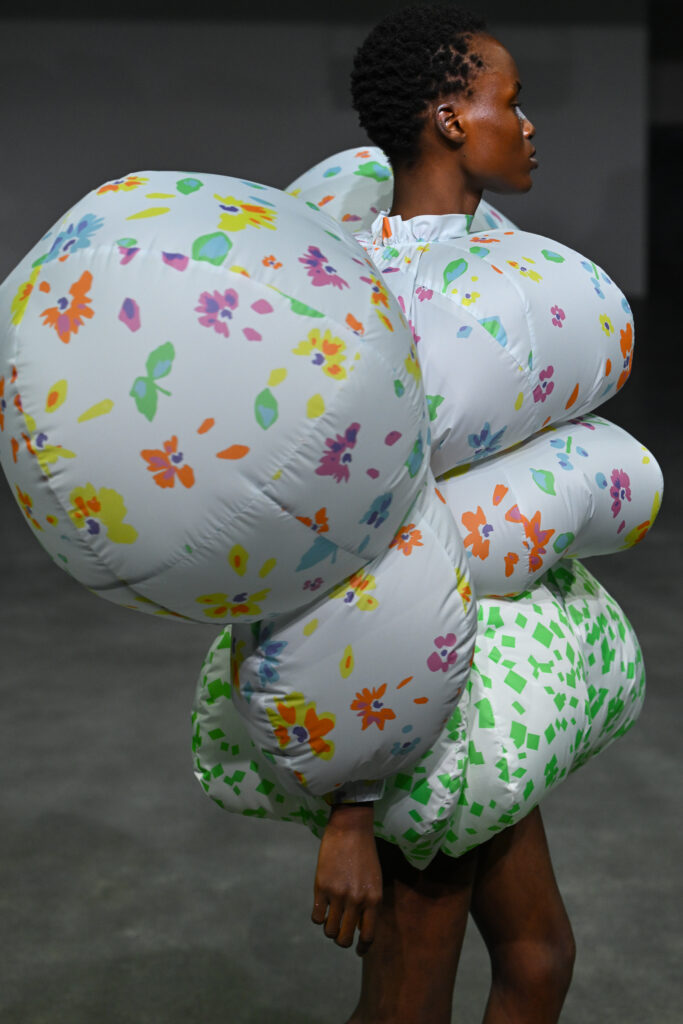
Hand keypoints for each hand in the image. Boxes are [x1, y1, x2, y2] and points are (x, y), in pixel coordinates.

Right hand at [311, 802, 381, 955]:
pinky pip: (316, 917)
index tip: (358, 951)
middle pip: (344, 938)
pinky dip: (318, 916)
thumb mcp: (374, 880)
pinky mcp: (321, 887)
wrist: (350, 828)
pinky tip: (321, 907)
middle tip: (339, 932)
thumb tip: (359, 927)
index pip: (368, 935)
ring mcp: (338, 895)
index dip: (362, 947)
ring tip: (330, 915)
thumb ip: (369, 903)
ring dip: (329, 927)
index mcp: (374, 899)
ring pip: (329, 930)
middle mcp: (357, 900)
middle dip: (341, 939)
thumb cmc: (364, 853)